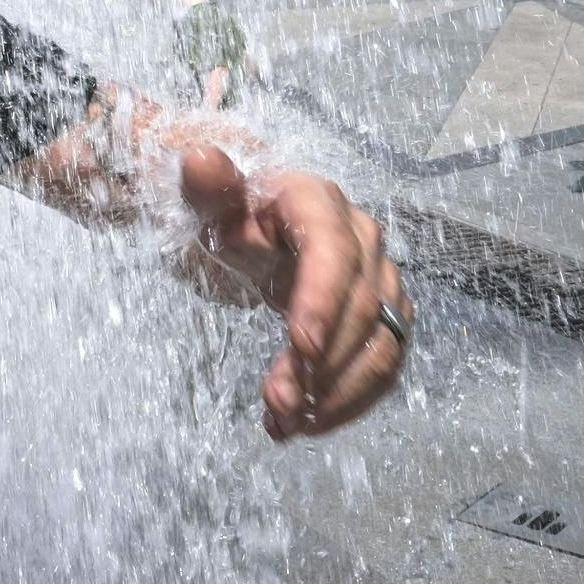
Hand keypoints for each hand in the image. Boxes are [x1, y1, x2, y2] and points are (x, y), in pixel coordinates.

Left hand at [180, 149, 407, 439]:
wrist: (232, 219)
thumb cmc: (216, 208)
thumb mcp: (201, 200)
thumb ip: (205, 187)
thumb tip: (201, 159)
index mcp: (315, 200)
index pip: (332, 249)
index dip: (322, 298)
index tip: (299, 348)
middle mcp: (359, 237)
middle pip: (360, 304)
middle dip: (322, 362)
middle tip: (277, 406)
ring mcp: (376, 277)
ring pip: (382, 341)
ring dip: (339, 391)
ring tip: (287, 425)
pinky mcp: (378, 315)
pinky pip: (383, 361)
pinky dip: (350, 398)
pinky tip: (308, 423)